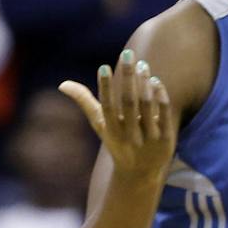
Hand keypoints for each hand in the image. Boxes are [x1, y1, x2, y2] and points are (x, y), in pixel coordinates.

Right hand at [61, 50, 176, 183]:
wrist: (140, 174)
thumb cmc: (118, 142)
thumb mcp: (100, 125)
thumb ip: (85, 102)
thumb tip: (62, 84)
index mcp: (111, 130)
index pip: (107, 107)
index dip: (105, 88)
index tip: (104, 67)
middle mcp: (128, 135)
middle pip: (128, 103)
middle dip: (127, 77)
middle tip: (128, 53)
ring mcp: (147, 138)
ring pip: (146, 108)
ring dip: (144, 84)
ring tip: (142, 64)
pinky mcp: (165, 140)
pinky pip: (163, 116)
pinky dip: (160, 98)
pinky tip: (157, 82)